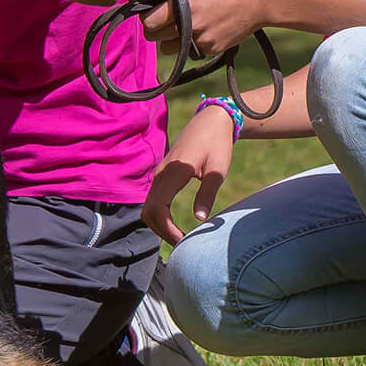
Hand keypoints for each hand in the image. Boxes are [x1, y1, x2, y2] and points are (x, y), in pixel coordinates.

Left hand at [140, 0, 264, 57]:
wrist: (258, 1)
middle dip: (156, 28)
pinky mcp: (210, 50)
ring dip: (170, 38)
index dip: (148, 15)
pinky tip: (204, 26)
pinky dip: (190, 41)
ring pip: (168, 48)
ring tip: (184, 23)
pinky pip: (188, 50)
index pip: (148, 22)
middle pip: (154, 37)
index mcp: (181, 4)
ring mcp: (199, 41)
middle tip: (166, 17)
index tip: (155, 10)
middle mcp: (188, 26)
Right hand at [141, 106, 234, 245]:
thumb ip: (207, 194)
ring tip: (179, 237)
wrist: (211, 121)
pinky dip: (159, 216)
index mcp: (174, 172)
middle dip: (161, 232)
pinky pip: (153, 200)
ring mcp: (159, 174)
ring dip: (159, 225)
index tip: (184, 241)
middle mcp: (161, 174)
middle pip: (148, 212)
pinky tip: (174, 224)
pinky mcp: (162, 175)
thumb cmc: (218, 143)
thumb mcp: (218, 170)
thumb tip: (200, 219)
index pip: (158, 209)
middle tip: (182, 244)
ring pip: (147, 207)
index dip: (167, 230)